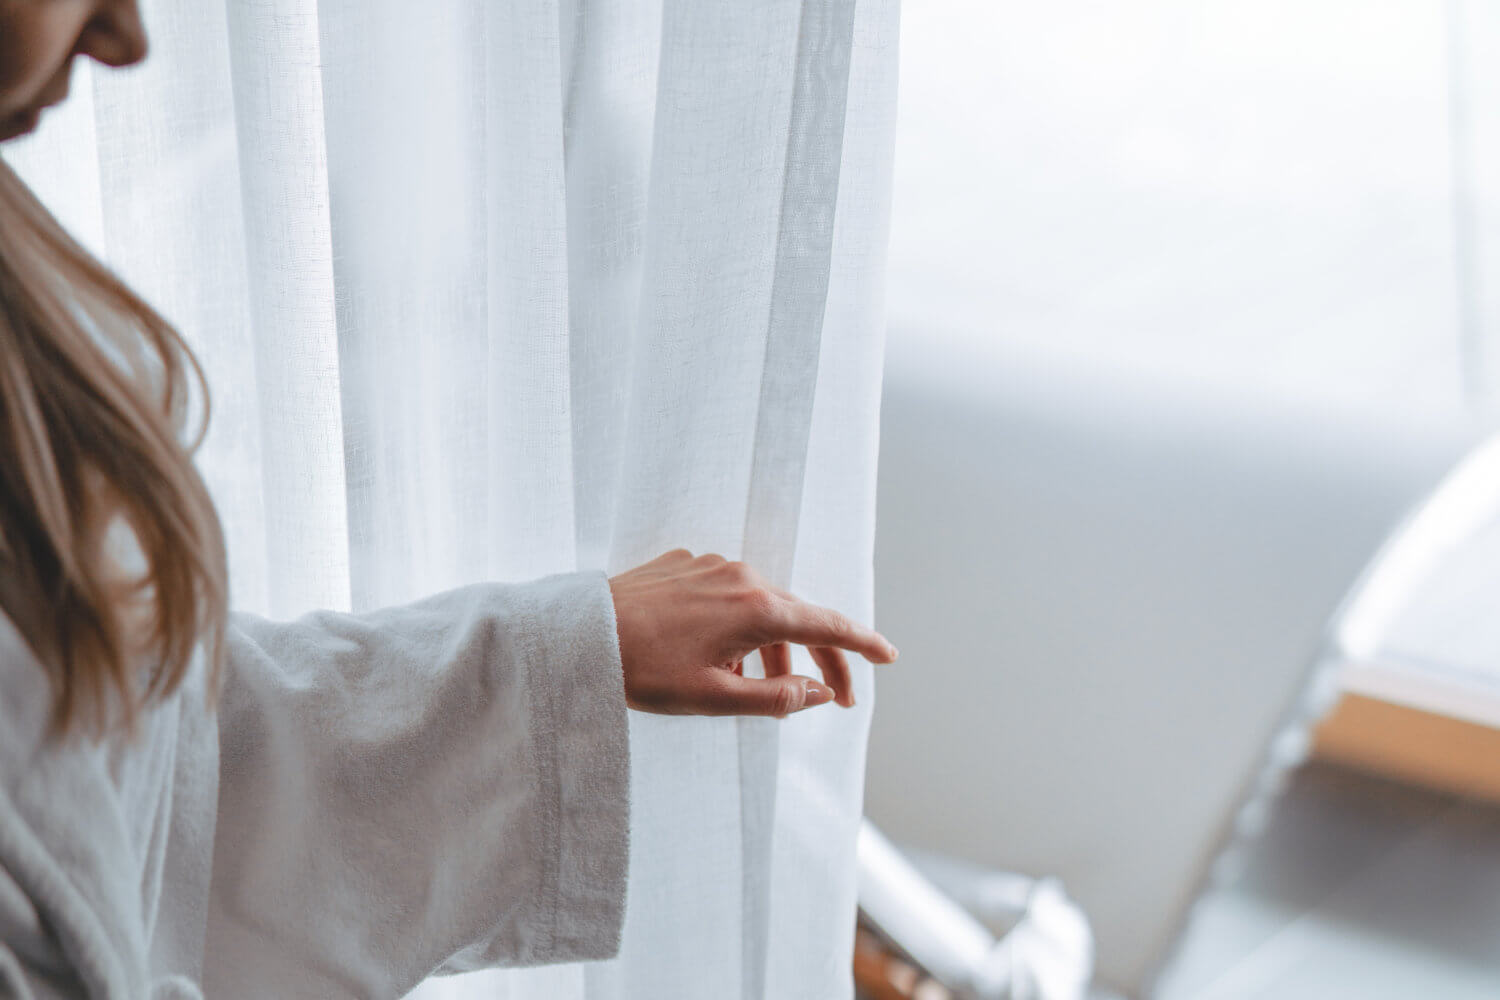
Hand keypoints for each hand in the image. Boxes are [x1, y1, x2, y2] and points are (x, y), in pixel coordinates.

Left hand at [608, 549, 897, 717]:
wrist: (579, 634)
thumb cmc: (642, 670)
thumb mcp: (714, 697)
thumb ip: (777, 697)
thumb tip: (820, 693)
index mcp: (754, 608)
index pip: (826, 625)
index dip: (862, 644)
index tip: (889, 656)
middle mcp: (740, 576)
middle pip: (797, 617)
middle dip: (819, 658)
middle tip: (837, 698)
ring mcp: (711, 566)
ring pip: (759, 609)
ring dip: (769, 649)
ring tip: (751, 689)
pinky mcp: (685, 565)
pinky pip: (727, 598)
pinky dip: (735, 629)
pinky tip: (712, 658)